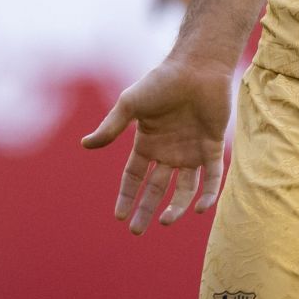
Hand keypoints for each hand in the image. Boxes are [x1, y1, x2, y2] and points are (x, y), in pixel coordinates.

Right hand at [80, 55, 231, 234]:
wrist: (197, 66)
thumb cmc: (162, 81)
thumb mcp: (131, 104)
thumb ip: (111, 127)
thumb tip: (85, 144)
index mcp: (147, 142)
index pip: (134, 176)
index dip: (126, 196)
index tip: (119, 217)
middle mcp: (169, 150)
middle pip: (156, 188)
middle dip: (146, 209)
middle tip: (137, 231)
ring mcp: (191, 150)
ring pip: (184, 188)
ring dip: (176, 207)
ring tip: (166, 221)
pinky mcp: (212, 146)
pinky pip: (212, 176)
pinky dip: (207, 194)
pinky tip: (198, 208)